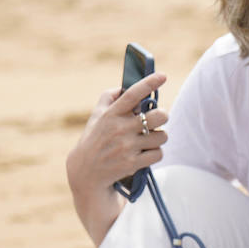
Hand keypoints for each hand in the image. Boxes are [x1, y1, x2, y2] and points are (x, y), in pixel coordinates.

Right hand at [66, 74, 169, 194]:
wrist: (86, 172)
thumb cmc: (95, 139)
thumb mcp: (97, 116)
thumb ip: (109, 98)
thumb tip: (123, 86)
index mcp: (111, 114)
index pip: (132, 95)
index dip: (148, 83)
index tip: (162, 76)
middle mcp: (119, 129)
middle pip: (159, 116)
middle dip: (162, 116)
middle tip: (155, 120)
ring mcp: (126, 147)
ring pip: (162, 136)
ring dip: (158, 137)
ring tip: (146, 140)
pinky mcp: (133, 163)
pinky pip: (159, 153)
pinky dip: (155, 153)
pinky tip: (145, 153)